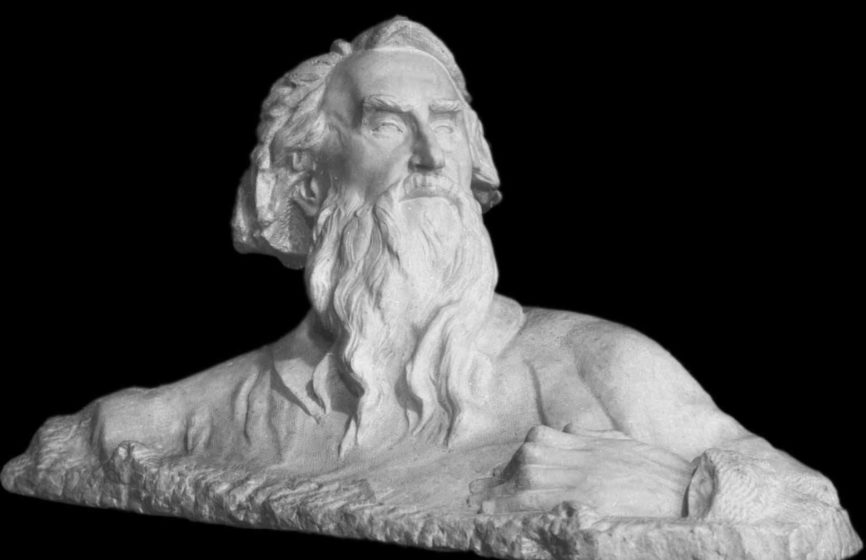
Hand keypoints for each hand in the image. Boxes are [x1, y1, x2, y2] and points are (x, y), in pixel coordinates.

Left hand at [469, 424, 692, 516]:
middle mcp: (585, 457)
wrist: (693, 495)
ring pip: (530, 478)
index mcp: (593, 443)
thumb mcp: (629, 445)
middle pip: (531, 458)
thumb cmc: (665, 475)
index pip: (542, 440)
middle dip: (502, 475)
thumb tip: (572, 425)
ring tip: (479, 505)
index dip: (518, 456)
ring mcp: (586, 479)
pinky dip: (517, 507)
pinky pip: (543, 502)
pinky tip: (497, 516)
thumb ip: (598, 436)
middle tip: (477, 490)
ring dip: (501, 492)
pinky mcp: (589, 502)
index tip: (502, 470)